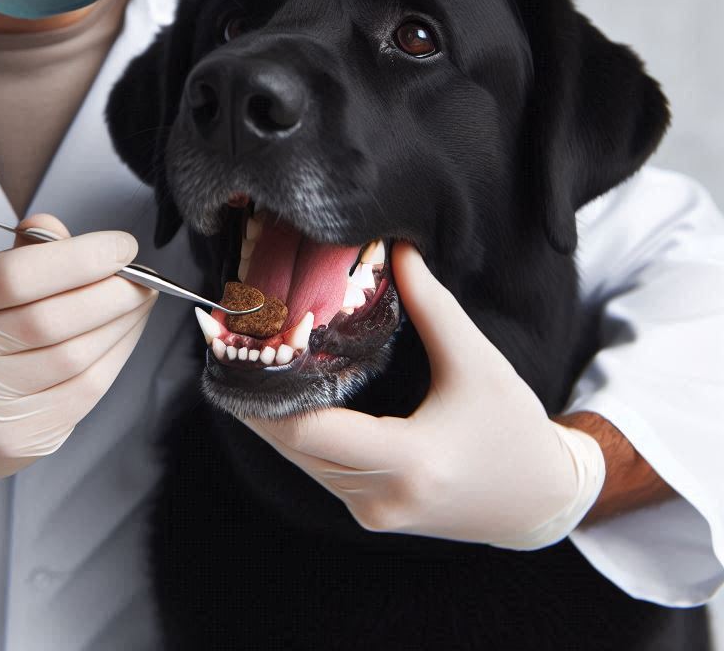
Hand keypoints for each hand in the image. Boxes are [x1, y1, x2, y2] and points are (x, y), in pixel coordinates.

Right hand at [0, 214, 156, 517]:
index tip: (123, 246)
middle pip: (51, 320)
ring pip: (74, 357)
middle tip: (143, 278)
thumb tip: (62, 231)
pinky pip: (83, 392)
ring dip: (121, 324)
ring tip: (140, 302)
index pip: (16, 274)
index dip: (81, 257)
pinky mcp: (12, 441)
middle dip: (112, 293)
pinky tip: (125, 335)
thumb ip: (18, 255)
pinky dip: (115, 356)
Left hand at [242, 243, 604, 549]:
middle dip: (254, 395)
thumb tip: (397, 250)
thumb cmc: (513, 428)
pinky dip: (296, 432)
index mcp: (411, 462)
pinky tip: (282, 394)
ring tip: (246, 361)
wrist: (539, 500)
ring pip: (299, 461)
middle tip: (225, 345)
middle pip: (292, 445)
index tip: (238, 349)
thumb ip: (431, 305)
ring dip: (270, 415)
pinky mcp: (370, 514)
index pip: (309, 430)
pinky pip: (317, 470)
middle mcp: (383, 498)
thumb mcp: (476, 360)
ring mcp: (373, 513)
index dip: (265, 390)